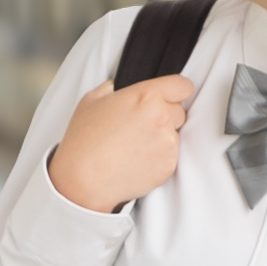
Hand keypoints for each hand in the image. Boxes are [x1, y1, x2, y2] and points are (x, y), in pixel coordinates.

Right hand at [46, 74, 195, 210]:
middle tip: (140, 126)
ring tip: (135, 145)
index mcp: (146, 96)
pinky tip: (138, 159)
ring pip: (175, 134)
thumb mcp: (91, 101)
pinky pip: (172, 155)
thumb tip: (118, 86)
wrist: (84, 180)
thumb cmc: (84, 141)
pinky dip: (160, 157)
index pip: (183, 86)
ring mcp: (168, 142)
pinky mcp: (170, 164)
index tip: (170, 96)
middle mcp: (162, 116)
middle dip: (165, 115)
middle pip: (179, 110)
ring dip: (162, 137)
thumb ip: (112, 88)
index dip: (176, 90)